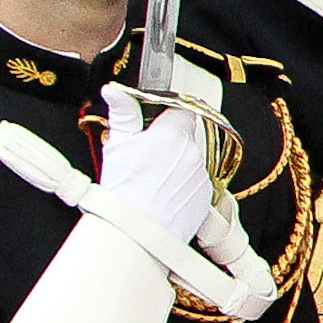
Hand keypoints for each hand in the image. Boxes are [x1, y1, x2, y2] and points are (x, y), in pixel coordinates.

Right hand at [98, 89, 213, 243]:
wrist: (135, 231)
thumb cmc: (122, 191)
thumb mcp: (117, 146)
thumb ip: (123, 114)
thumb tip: (115, 90)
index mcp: (172, 134)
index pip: (182, 109)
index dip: (169, 114)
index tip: (157, 122)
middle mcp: (192, 151)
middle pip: (186, 135)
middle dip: (170, 141)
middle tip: (148, 156)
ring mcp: (202, 174)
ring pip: (192, 160)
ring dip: (177, 163)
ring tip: (152, 180)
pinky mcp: (206, 195)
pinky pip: (197, 183)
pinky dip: (183, 185)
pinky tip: (162, 195)